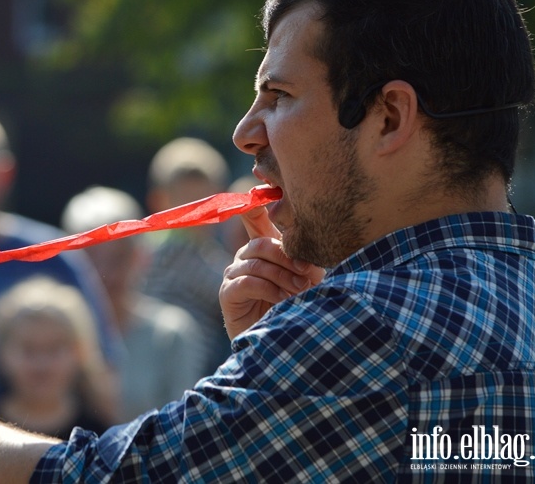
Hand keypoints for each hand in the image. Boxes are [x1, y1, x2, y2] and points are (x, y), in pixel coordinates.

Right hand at [219, 206, 324, 339]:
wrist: (280, 345)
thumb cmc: (295, 307)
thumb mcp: (307, 278)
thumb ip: (304, 259)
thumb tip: (307, 245)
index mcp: (263, 247)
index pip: (254, 216)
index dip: (256, 202)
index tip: (262, 189)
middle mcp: (245, 256)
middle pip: (261, 243)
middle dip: (287, 258)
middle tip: (307, 275)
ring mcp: (233, 273)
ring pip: (256, 262)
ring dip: (282, 277)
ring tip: (299, 292)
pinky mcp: (227, 292)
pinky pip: (247, 281)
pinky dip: (268, 289)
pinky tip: (281, 300)